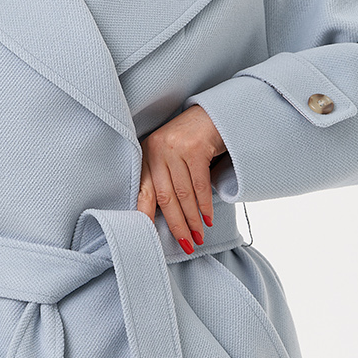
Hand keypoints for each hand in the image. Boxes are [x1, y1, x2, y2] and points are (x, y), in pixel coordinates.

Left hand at [137, 103, 227, 251]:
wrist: (214, 113)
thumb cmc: (191, 139)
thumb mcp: (170, 155)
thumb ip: (164, 178)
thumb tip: (165, 216)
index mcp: (146, 154)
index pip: (142, 191)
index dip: (145, 217)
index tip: (148, 239)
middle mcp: (157, 150)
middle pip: (164, 197)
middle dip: (175, 225)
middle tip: (185, 244)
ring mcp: (175, 148)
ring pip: (183, 194)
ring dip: (192, 219)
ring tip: (198, 236)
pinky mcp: (195, 148)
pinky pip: (200, 185)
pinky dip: (205, 205)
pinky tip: (208, 219)